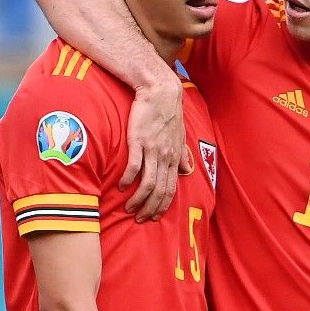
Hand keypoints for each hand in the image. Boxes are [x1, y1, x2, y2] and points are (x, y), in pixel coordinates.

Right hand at [121, 82, 186, 222]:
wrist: (160, 91)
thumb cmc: (168, 112)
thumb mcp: (180, 135)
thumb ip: (182, 154)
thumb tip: (187, 169)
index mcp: (175, 157)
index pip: (171, 188)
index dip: (163, 205)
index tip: (154, 216)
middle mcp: (166, 156)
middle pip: (160, 190)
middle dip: (151, 208)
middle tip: (140, 219)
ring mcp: (152, 149)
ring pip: (149, 183)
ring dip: (139, 200)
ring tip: (129, 209)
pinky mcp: (139, 141)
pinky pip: (135, 166)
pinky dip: (129, 180)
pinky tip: (122, 188)